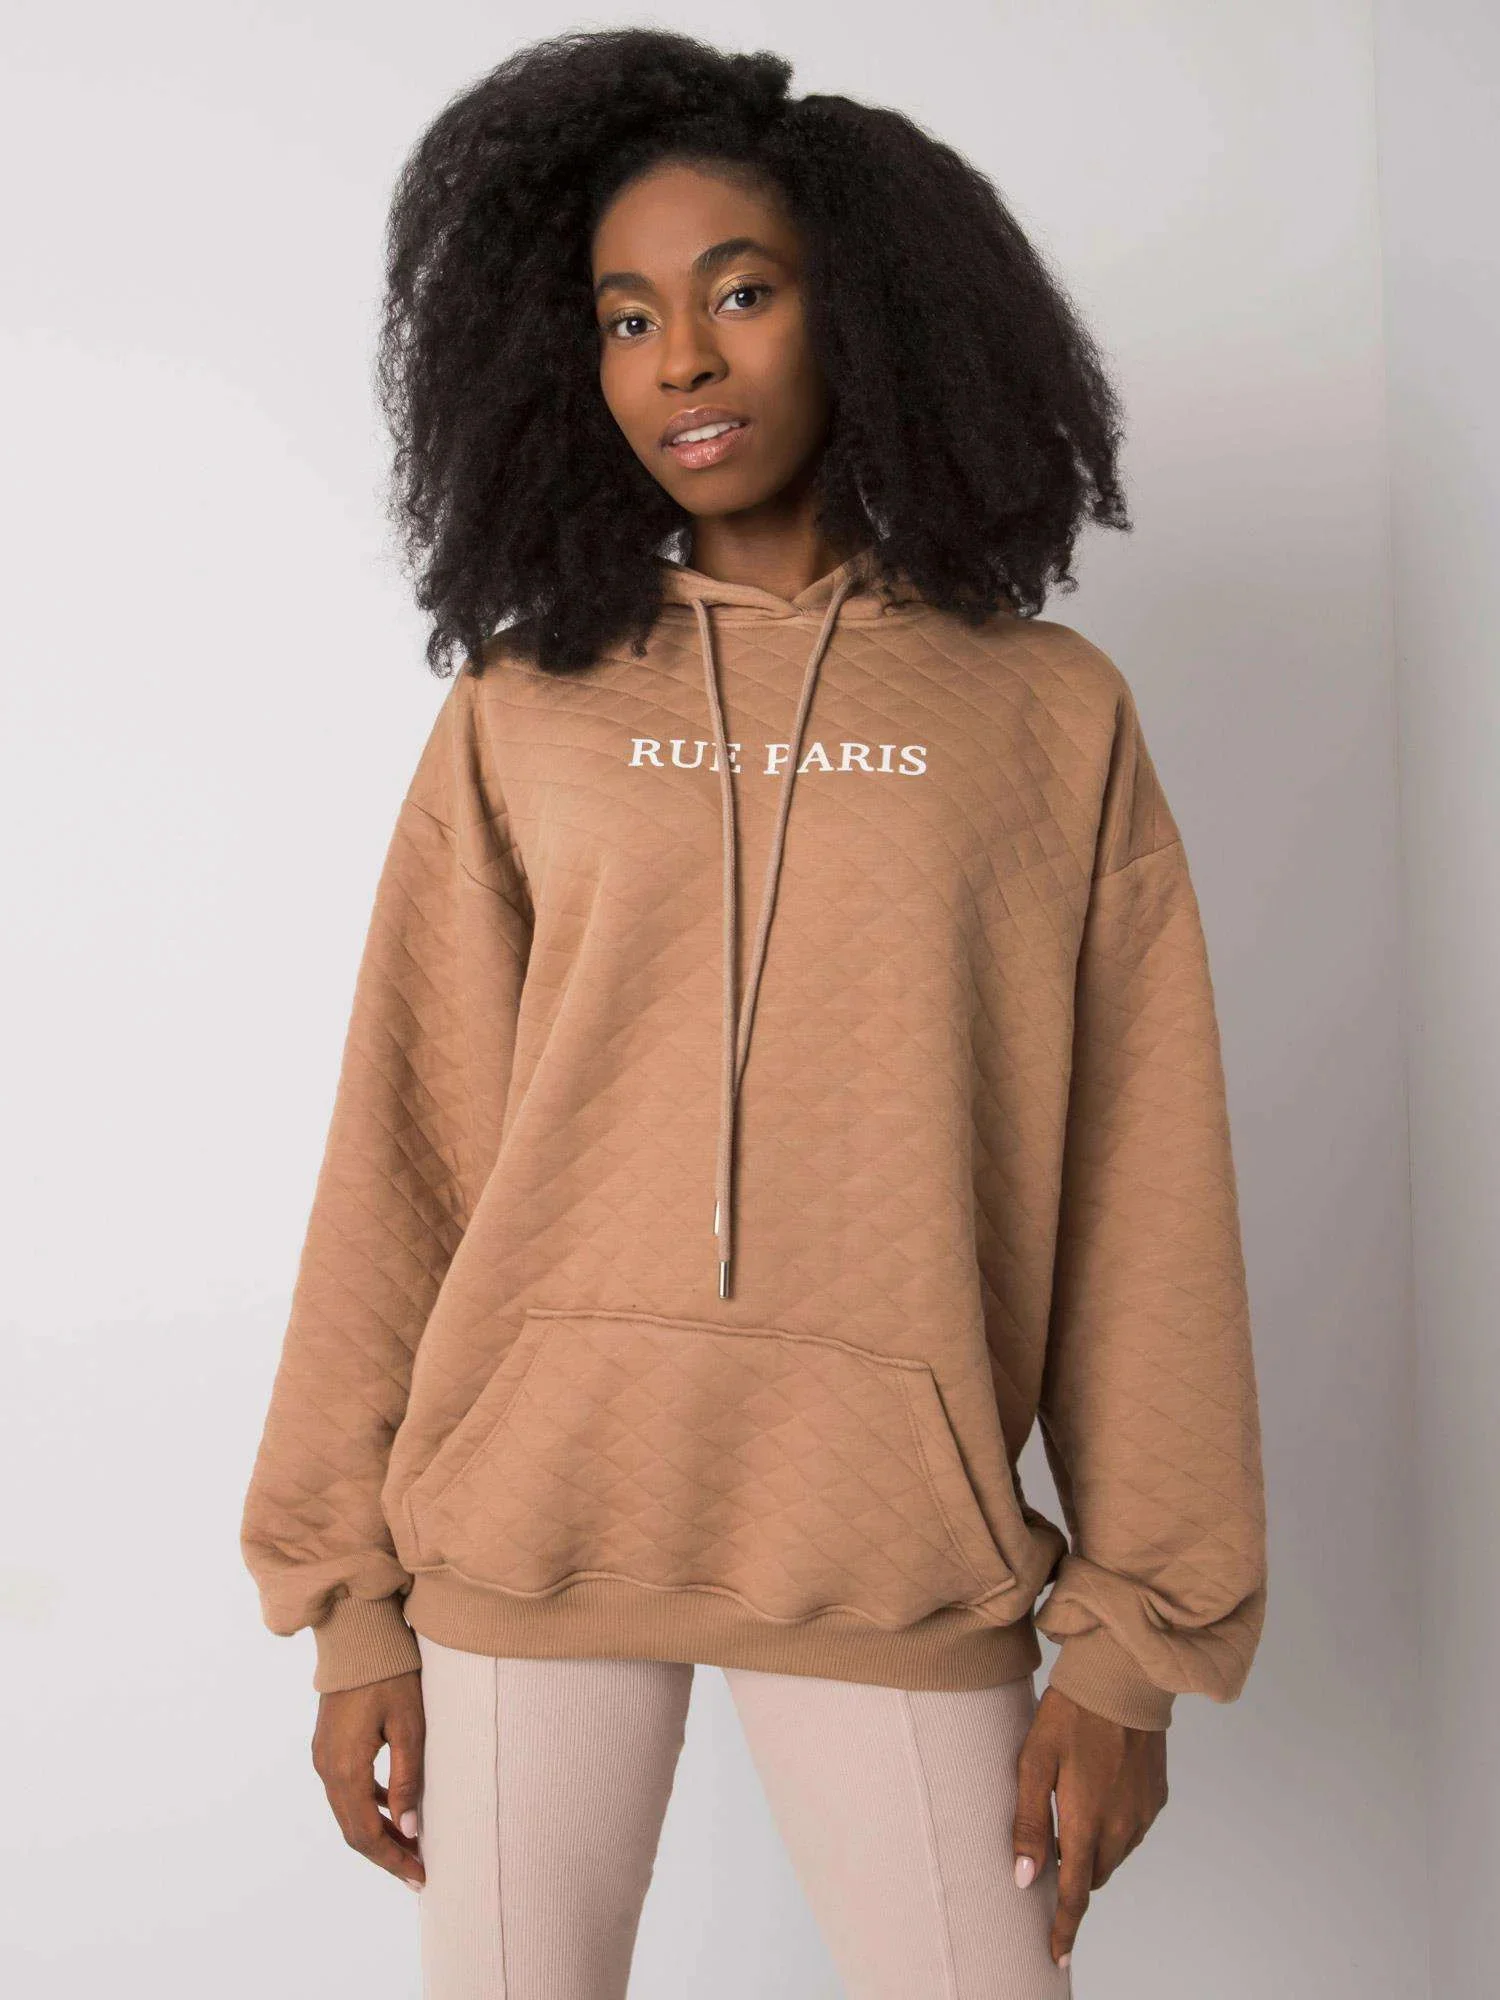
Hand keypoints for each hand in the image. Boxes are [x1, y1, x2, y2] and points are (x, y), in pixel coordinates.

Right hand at [311, 1669, 426, 1889]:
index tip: (419, 1875)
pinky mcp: (327, 1745)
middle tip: (417, 1870)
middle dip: (386, 1853)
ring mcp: (323, 1757)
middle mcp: (326, 1768)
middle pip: (354, 1829)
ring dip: (377, 1831)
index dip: (392, 1859)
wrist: (358, 1635)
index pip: (366, 1834)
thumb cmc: (390, 1675)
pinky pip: (345, 1789)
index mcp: (345, 1768)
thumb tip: (409, 1829)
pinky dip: (368, 1806)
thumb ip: (408, 1779)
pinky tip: (392, 1807)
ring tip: (410, 1845)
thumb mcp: (409, 1726)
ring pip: (348, 1811)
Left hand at [1011, 1684, 1167, 1968]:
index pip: (1075, 1894)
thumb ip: (1028, 1822)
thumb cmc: (1069, 1716)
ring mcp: (1143, 1814)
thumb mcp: (1034, 1762)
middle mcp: (1121, 1829)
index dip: (1064, 1928)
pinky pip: (1132, 1830)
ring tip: (1070, 1813)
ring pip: (1113, 1854)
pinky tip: (1098, 1794)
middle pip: (1092, 1875)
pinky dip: (1113, 1827)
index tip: (1056, 1956)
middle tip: (1047, 1851)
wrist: (1121, 1679)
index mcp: (1087, 1824)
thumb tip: (1023, 1878)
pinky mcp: (1156, 1797)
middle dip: (1072, 1876)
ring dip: (1092, 1850)